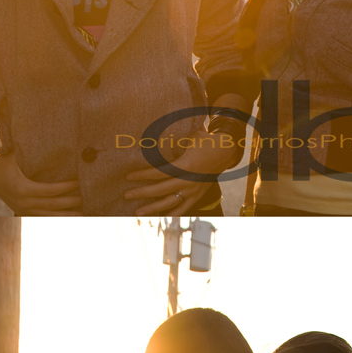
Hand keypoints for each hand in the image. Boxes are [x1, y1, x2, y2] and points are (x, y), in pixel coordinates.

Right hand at [0, 147, 82, 213]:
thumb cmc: (4, 160)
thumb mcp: (17, 155)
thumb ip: (33, 153)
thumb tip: (55, 144)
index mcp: (23, 189)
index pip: (50, 191)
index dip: (66, 188)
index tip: (79, 183)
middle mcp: (23, 202)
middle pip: (52, 205)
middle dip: (70, 202)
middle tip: (87, 198)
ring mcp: (22, 209)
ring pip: (48, 216)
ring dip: (66, 215)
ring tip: (83, 214)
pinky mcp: (22, 212)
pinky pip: (42, 218)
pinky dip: (56, 218)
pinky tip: (68, 218)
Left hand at [124, 128, 243, 214]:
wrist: (224, 151)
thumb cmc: (203, 140)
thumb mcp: (188, 135)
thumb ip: (171, 138)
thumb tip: (151, 135)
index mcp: (185, 165)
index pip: (159, 172)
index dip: (143, 175)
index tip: (128, 177)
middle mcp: (189, 181)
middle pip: (161, 190)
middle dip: (142, 193)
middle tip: (126, 195)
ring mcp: (193, 191)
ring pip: (170, 203)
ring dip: (152, 208)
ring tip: (137, 212)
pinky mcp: (197, 196)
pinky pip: (182, 209)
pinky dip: (170, 214)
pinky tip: (157, 217)